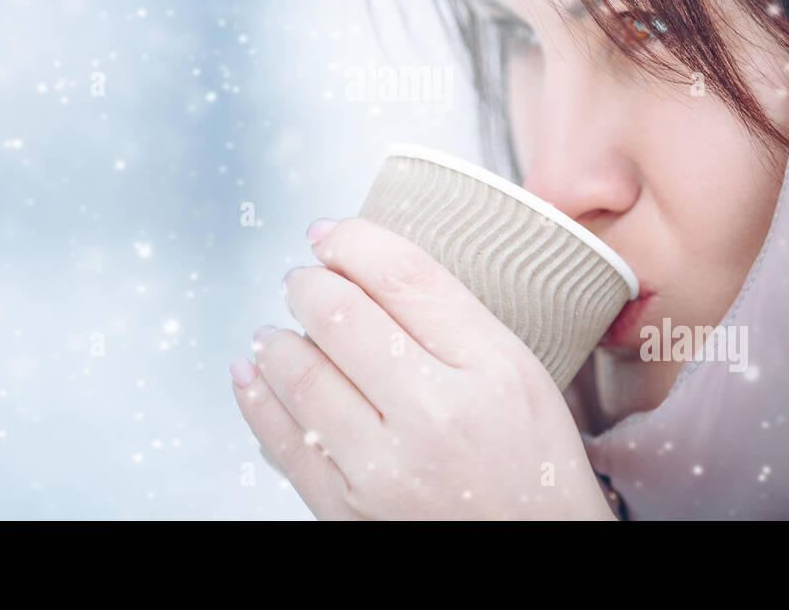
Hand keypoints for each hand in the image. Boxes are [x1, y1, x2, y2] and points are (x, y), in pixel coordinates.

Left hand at [230, 216, 616, 519]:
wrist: (537, 554)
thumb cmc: (533, 465)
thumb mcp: (522, 373)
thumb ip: (453, 318)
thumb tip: (365, 266)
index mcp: (490, 369)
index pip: (404, 276)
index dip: (354, 242)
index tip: (332, 234)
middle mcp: (436, 415)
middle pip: (341, 315)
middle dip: (308, 285)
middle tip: (304, 280)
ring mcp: (385, 469)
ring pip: (300, 372)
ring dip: (276, 338)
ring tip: (277, 330)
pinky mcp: (346, 510)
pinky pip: (282, 440)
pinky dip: (256, 397)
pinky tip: (251, 374)